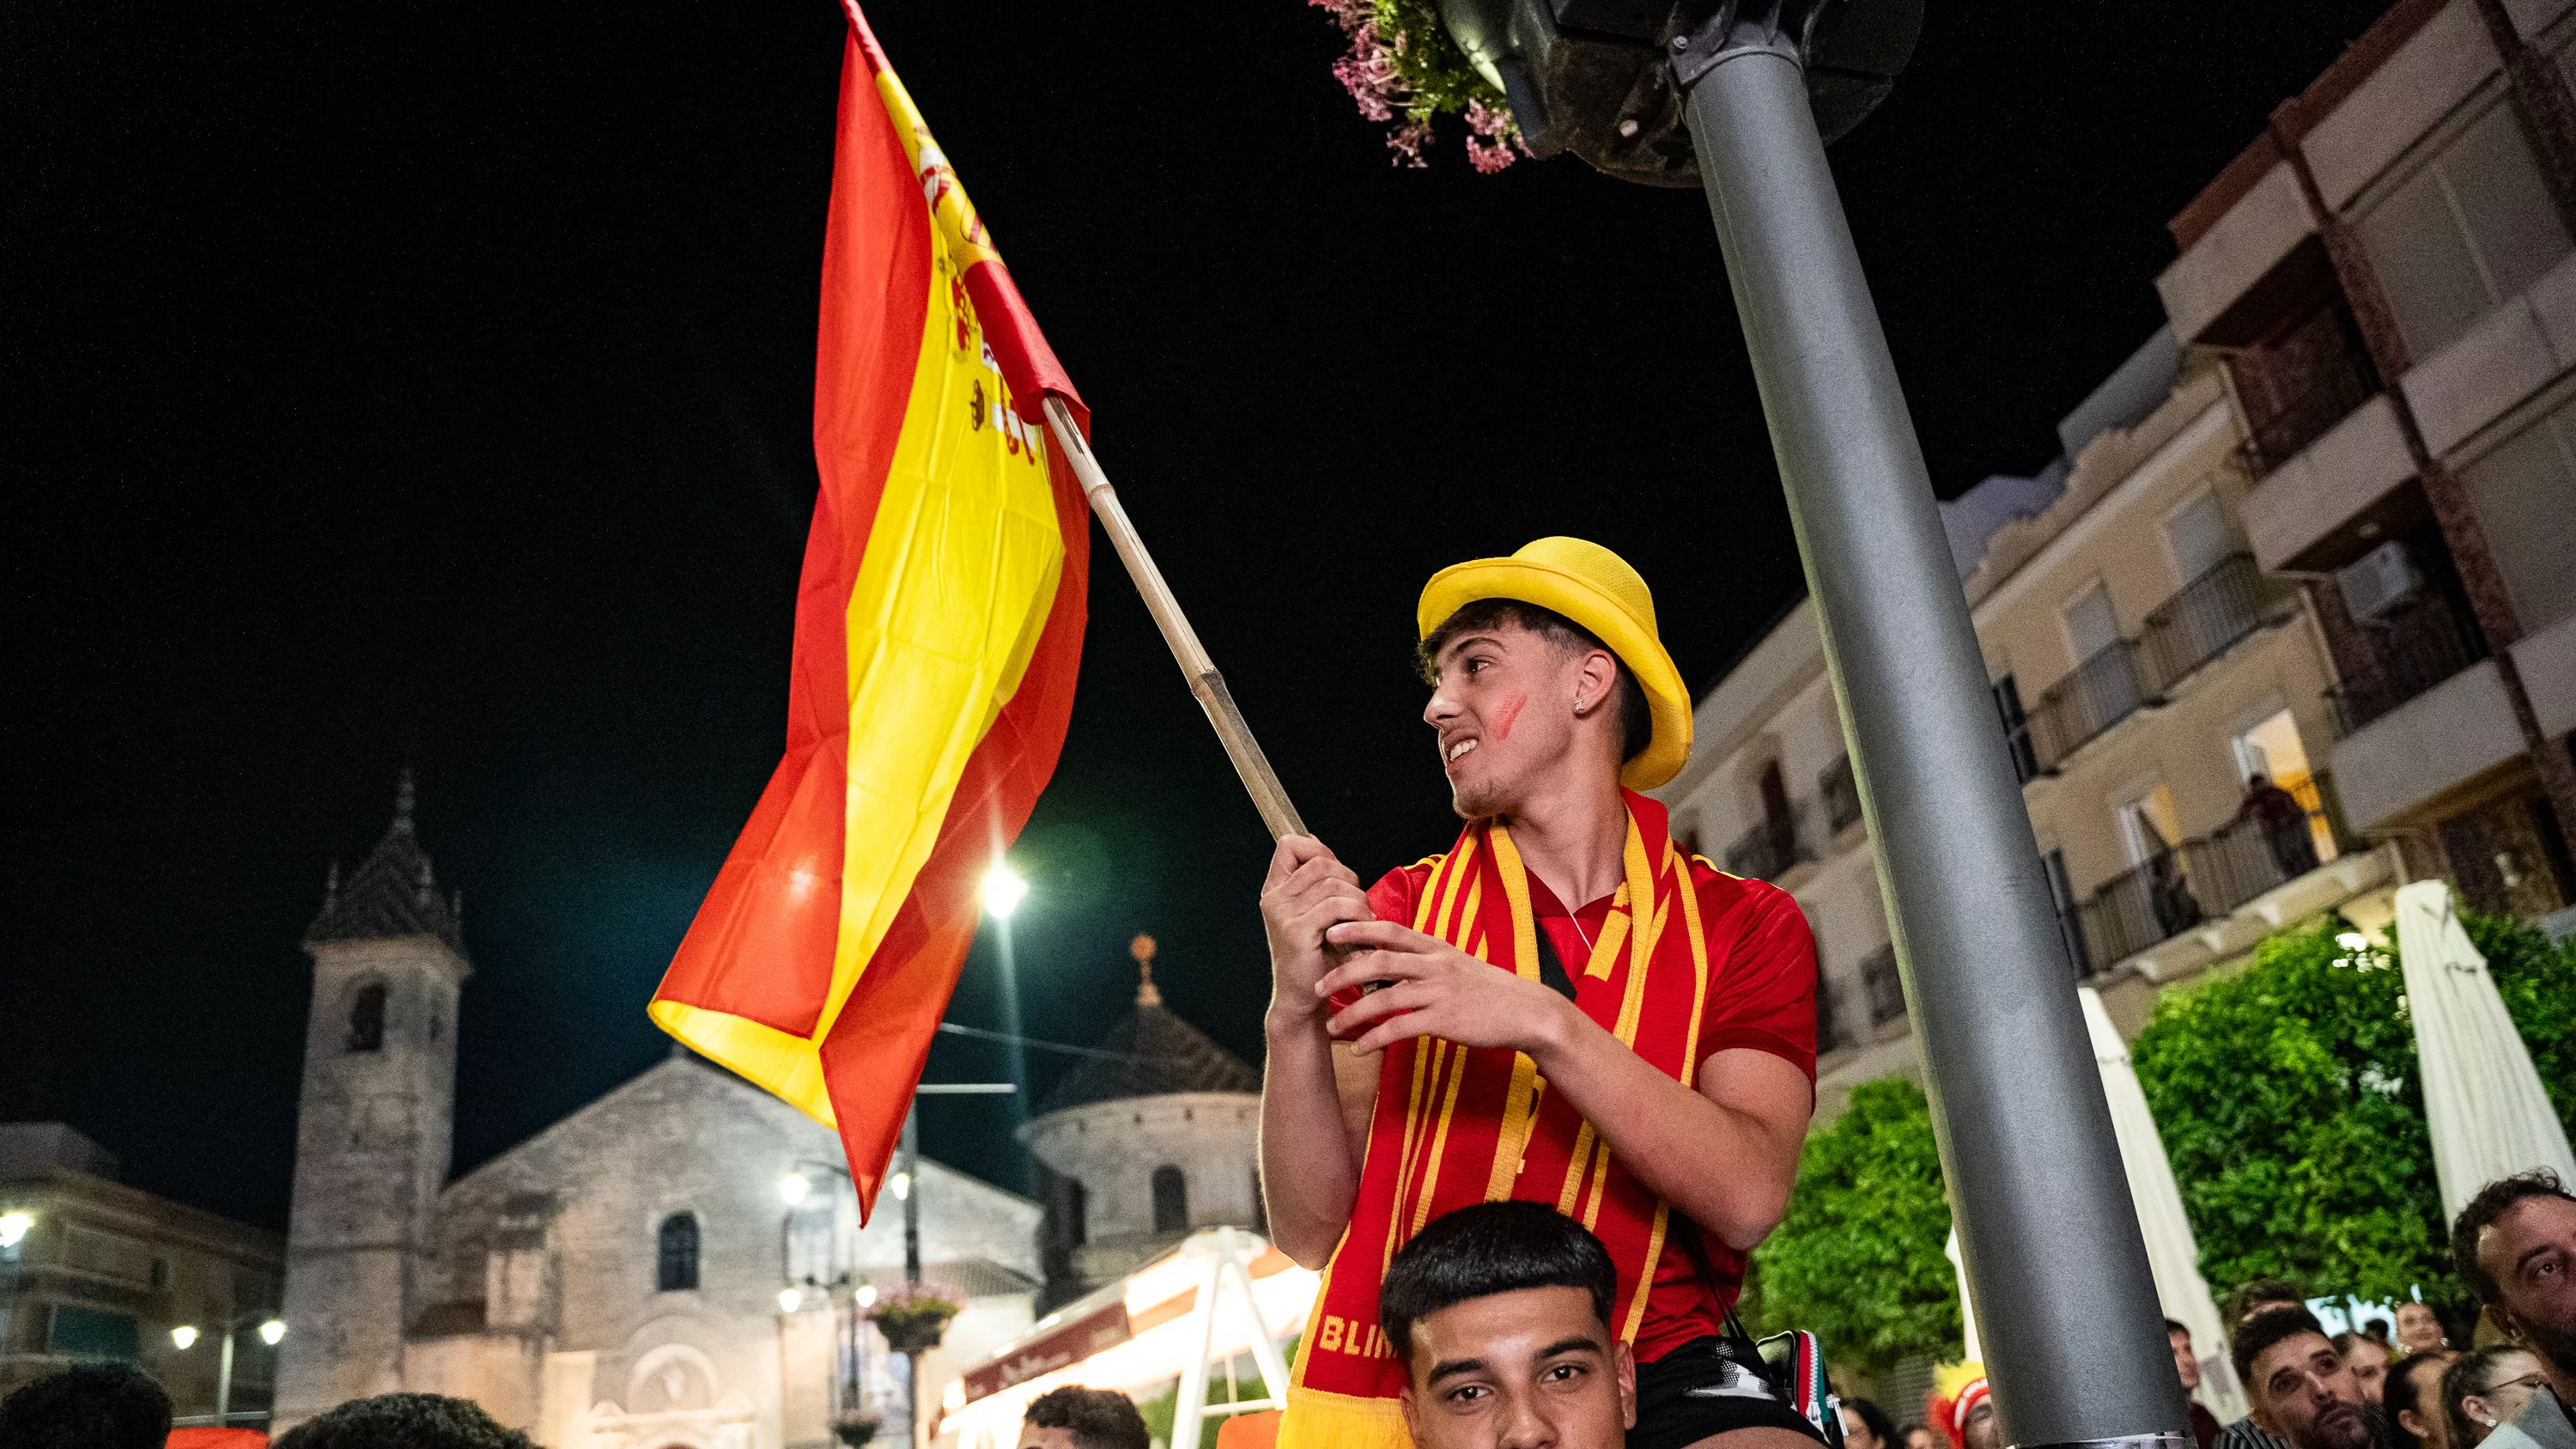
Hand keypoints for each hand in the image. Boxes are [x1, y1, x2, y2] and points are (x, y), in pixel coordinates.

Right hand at [1259, 835, 1371, 1027]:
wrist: (1302, 997)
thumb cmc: (1315, 956)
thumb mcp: (1313, 914)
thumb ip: (1315, 883)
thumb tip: (1317, 842)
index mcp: (1275, 890)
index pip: (1289, 844)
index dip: (1318, 850)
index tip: (1336, 873)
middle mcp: (1273, 899)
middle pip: (1320, 862)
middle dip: (1349, 878)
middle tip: (1358, 903)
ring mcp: (1282, 914)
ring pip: (1332, 884)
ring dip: (1358, 899)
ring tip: (1363, 918)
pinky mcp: (1296, 932)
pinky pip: (1336, 906)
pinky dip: (1357, 913)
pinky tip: (1361, 929)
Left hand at [1317, 918, 1577, 1056]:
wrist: (1526, 1012)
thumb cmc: (1489, 990)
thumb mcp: (1457, 964)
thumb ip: (1425, 960)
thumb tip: (1390, 960)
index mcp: (1435, 947)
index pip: (1390, 930)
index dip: (1358, 927)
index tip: (1330, 930)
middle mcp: (1435, 965)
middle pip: (1379, 960)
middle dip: (1343, 971)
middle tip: (1317, 985)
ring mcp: (1439, 992)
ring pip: (1384, 996)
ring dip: (1352, 1012)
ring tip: (1331, 1025)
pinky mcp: (1445, 1020)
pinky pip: (1400, 1028)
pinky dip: (1375, 1038)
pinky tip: (1359, 1048)